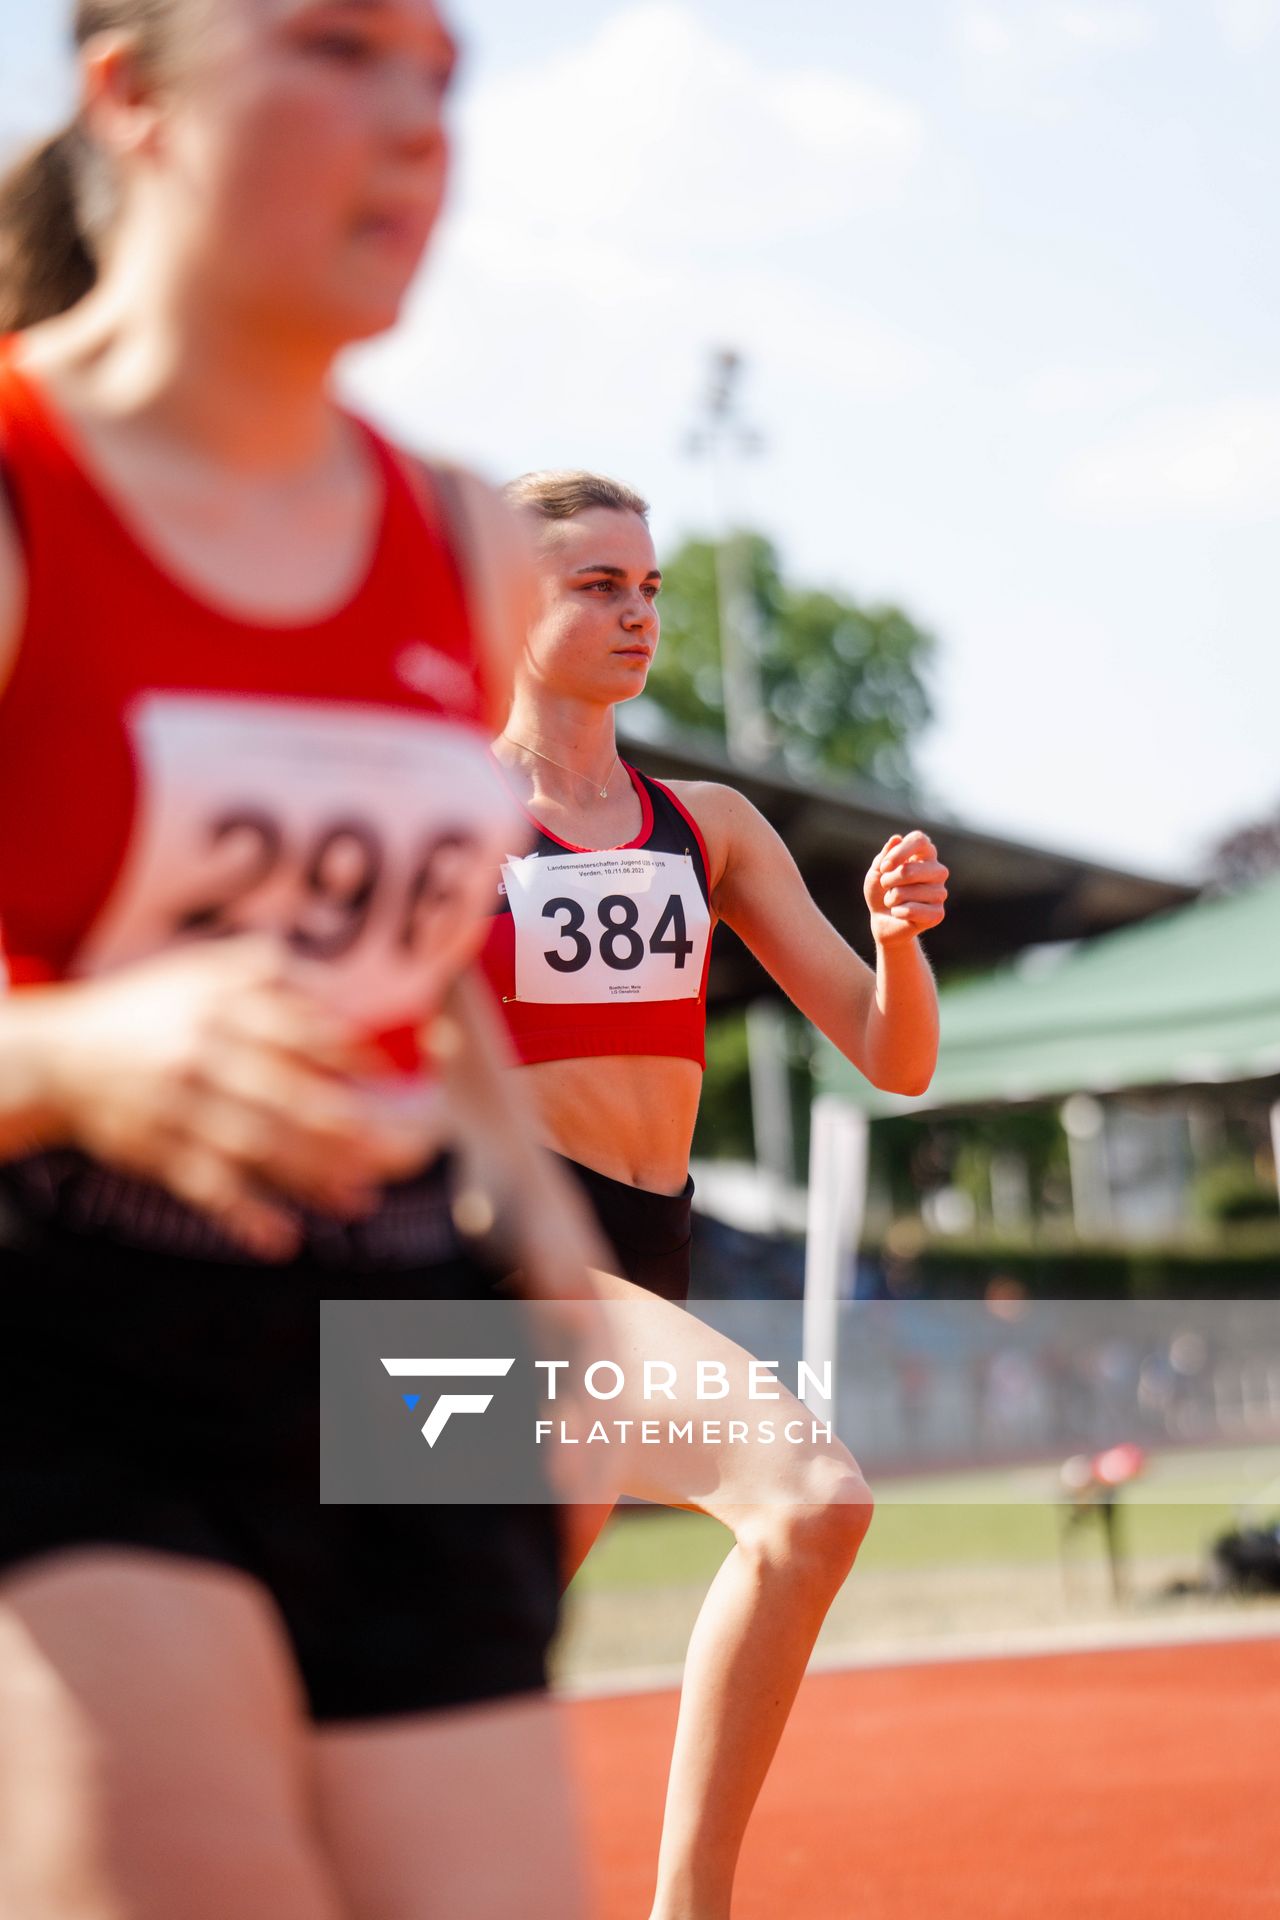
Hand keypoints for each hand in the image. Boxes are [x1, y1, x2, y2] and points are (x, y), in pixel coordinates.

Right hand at [39, 938, 437, 1260]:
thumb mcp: (206, 970)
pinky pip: (205, 1188)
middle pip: (290, 1096)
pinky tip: (283, 1239)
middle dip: (352, 1129)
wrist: (59, 1055)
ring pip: (255, 1148)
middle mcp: (205, 1056)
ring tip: (362, 1202)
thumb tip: (348, 999)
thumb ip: (274, 974)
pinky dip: (243, 1216)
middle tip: (406, 1153)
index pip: (303, 1032)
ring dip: (313, 1179)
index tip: (395, 1082)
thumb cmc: (153, 1008)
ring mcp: (179, 1108)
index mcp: (225, 1009)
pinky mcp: (155, 1152)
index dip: (353, 1058)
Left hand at [864, 831, 948, 945]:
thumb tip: (896, 838)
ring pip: (909, 892)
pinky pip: (912, 910)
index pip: (919, 840)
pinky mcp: (938, 913)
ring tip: (893, 901)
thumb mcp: (877, 871)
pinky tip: (899, 913)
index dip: (900, 852)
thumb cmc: (881, 891)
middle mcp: (937, 871)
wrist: (883, 920)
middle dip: (889, 880)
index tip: (884, 866)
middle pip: (911, 870)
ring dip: (892, 898)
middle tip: (885, 885)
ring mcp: (940, 892)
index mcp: (925, 854)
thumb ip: (885, 855)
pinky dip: (898, 912)